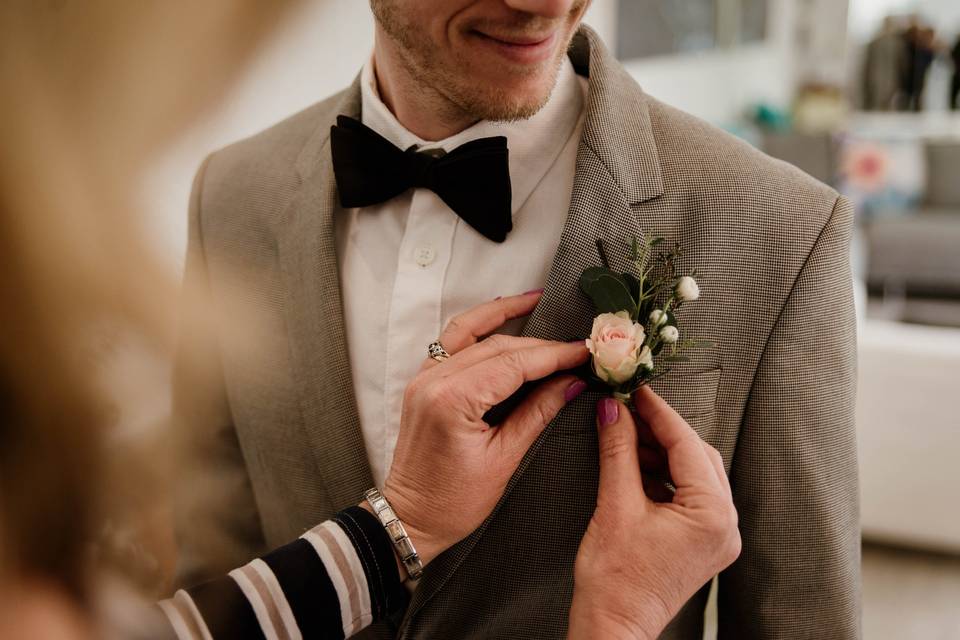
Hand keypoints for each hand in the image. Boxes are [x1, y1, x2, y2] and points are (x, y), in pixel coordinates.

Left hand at [379, 291, 589, 568]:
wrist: (408, 518)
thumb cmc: (453, 502)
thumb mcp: (504, 460)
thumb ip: (537, 414)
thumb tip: (571, 383)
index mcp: (453, 400)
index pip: (514, 363)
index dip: (554, 355)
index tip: (585, 351)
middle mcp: (434, 380)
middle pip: (497, 345)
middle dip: (540, 343)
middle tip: (576, 344)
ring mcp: (424, 378)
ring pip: (470, 332)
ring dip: (504, 316)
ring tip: (537, 300)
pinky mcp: (423, 382)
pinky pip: (452, 342)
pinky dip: (478, 327)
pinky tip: (502, 318)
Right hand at [567, 387, 740, 639]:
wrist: (613, 627)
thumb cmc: (615, 578)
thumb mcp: (614, 505)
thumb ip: (618, 451)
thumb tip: (614, 410)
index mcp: (712, 515)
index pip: (687, 445)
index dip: (658, 413)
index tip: (637, 389)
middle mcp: (726, 526)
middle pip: (697, 456)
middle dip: (662, 431)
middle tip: (628, 409)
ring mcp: (718, 537)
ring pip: (695, 474)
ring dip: (662, 453)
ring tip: (625, 436)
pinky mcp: (704, 543)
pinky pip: (691, 495)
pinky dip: (665, 476)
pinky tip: (635, 465)